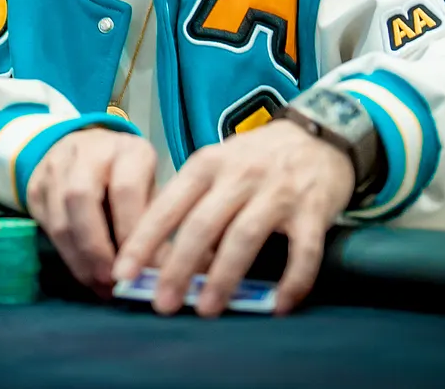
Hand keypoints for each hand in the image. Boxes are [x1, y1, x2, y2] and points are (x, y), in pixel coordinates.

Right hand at [26, 127, 157, 295]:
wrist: (84, 149)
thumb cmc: (128, 176)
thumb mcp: (149, 188)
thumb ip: (154, 225)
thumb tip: (162, 271)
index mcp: (127, 150)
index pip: (125, 189)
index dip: (128, 231)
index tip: (136, 267)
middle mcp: (89, 151)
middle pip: (81, 197)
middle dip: (95, 246)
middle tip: (110, 279)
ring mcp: (57, 166)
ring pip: (60, 216)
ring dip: (79, 257)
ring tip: (98, 285)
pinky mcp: (37, 184)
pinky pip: (47, 225)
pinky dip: (67, 255)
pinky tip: (84, 273)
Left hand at [111, 119, 353, 316]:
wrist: (321, 135)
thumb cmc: (259, 158)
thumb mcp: (219, 166)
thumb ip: (193, 203)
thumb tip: (161, 258)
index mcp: (208, 164)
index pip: (169, 204)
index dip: (144, 241)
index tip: (124, 273)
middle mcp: (240, 175)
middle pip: (202, 224)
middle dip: (178, 268)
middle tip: (162, 304)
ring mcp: (278, 192)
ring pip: (244, 238)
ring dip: (223, 277)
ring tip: (206, 309)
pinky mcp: (313, 211)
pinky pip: (303, 252)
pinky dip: (292, 281)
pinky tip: (278, 307)